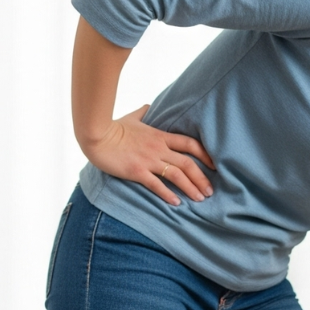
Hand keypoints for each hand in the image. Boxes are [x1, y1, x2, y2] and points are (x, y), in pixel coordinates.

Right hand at [80, 104, 215, 205]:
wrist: (94, 135)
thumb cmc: (112, 127)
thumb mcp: (131, 118)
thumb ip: (143, 113)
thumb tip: (148, 106)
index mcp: (160, 136)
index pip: (190, 144)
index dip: (206, 155)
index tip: (215, 166)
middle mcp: (158, 149)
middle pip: (188, 163)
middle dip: (202, 178)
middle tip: (210, 191)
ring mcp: (148, 160)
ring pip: (176, 174)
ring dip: (191, 188)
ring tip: (200, 199)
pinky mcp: (136, 170)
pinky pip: (156, 184)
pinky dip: (168, 194)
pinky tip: (177, 203)